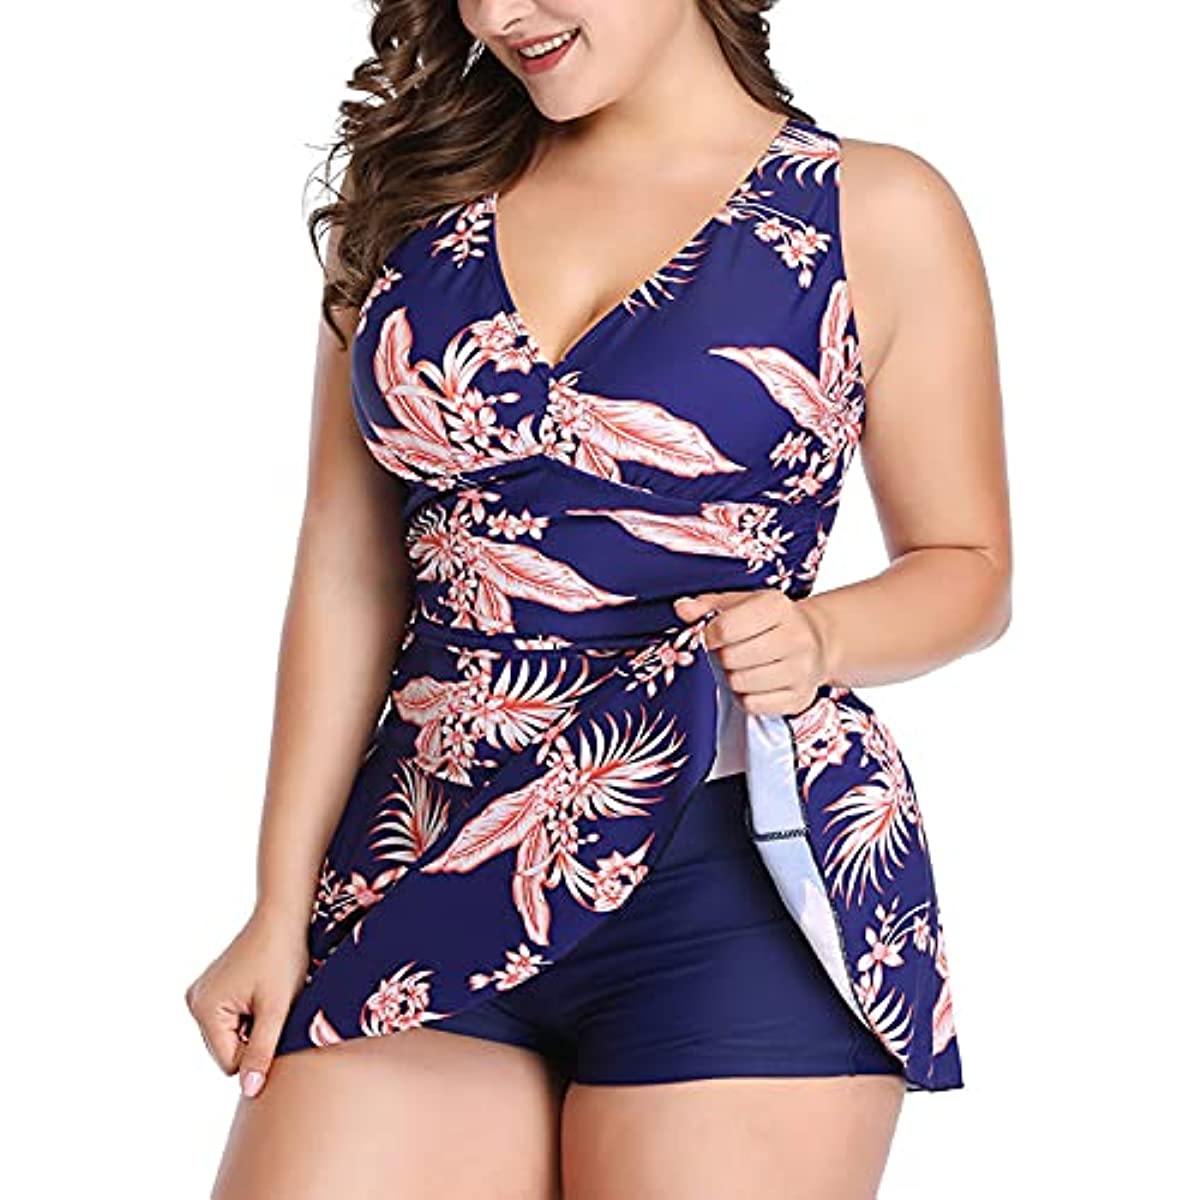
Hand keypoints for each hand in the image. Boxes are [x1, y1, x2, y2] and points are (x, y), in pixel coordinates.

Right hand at [184, 907, 310, 1098]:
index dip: (259, 1050)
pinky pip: (230, 1021)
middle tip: (274, 1006)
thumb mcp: (277, 1008)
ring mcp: (200, 995)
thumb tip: (249, 1090)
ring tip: (268, 996)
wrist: (283, 917)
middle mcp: (194, 1003)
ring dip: (252, 1026)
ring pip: (230, 1037)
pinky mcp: (211, 989)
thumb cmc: (284, 958)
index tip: (277, 1023)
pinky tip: (261, 992)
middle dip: (254, 1037)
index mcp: (205, 1009)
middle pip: (227, 1051)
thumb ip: (262, 1051)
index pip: (230, 1064)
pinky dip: (248, 1014)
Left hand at [674, 589, 830, 715]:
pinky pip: (754, 705)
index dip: (710, 635)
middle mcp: (795, 637)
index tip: (713, 636)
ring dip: (732, 678)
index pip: (725, 628)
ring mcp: (801, 670)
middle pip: (732, 658)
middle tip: (730, 653)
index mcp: (777, 606)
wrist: (817, 641)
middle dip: (723, 657)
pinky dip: (745, 698)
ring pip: (742, 683)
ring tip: (742, 667)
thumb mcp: (741, 602)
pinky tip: (753, 684)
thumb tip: (681, 609)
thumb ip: (707, 605)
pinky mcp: (799, 698)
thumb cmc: (771, 621)